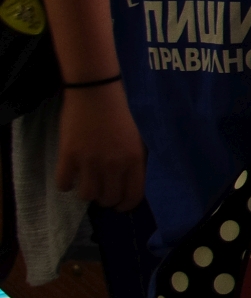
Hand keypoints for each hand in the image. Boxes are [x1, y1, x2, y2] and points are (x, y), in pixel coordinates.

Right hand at [55, 82, 146, 210]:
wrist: (96, 92)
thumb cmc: (122, 113)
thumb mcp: (139, 138)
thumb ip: (136, 162)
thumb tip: (131, 184)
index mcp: (134, 160)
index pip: (132, 197)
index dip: (125, 205)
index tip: (119, 204)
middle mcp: (113, 165)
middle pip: (108, 198)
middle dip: (106, 198)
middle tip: (103, 190)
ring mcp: (89, 161)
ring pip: (86, 196)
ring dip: (87, 192)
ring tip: (87, 182)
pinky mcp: (68, 156)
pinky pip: (64, 184)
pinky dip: (66, 184)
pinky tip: (70, 175)